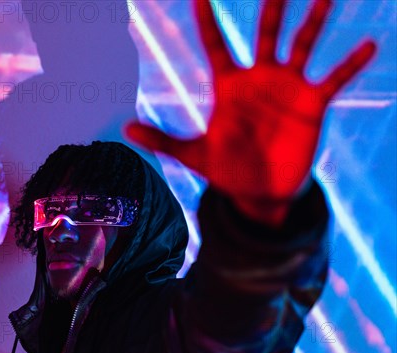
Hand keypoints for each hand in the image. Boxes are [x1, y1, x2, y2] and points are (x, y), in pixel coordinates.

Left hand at [126, 0, 375, 224]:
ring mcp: (287, 89)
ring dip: (314, 20)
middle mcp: (259, 79)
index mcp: (228, 87)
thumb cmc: (226, 169)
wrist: (259, 192)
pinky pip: (334, 79)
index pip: (215, 44)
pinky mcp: (312, 105)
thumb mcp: (193, 155)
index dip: (206, 19)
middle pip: (264, 33)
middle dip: (271, 6)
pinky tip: (368, 45)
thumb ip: (163, 140)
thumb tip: (126, 129)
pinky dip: (350, 64)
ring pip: (302, 45)